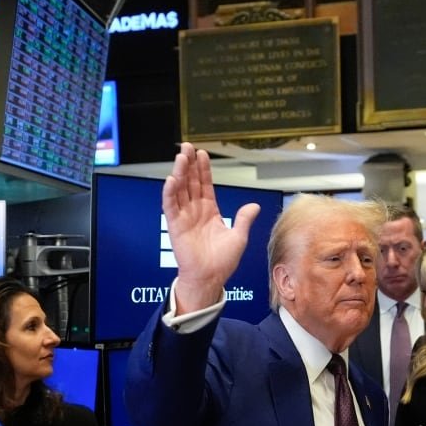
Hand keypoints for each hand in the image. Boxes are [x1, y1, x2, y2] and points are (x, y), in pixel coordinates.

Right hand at [162, 142, 259, 313]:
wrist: (210, 277)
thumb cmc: (222, 262)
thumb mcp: (239, 237)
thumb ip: (244, 219)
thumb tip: (255, 205)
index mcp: (210, 212)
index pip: (205, 185)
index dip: (204, 170)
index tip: (203, 154)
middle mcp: (195, 211)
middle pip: (190, 182)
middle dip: (189, 164)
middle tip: (187, 147)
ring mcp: (184, 217)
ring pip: (180, 190)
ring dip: (180, 173)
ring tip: (181, 157)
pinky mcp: (175, 225)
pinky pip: (170, 206)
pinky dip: (170, 192)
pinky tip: (172, 179)